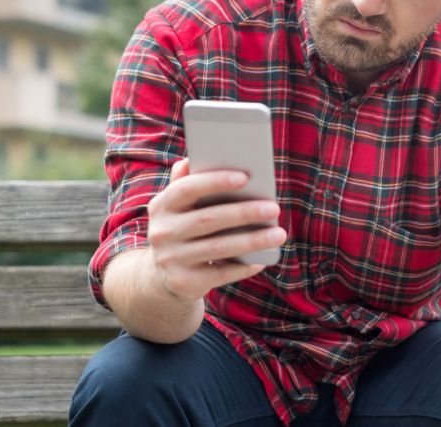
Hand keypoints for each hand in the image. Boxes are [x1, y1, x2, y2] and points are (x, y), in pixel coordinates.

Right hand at [145, 157, 286, 301]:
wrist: (161, 276)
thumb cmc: (182, 229)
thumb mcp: (177, 207)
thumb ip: (185, 183)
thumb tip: (190, 159)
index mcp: (162, 206)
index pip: (187, 188)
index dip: (215, 182)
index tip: (245, 177)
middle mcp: (162, 232)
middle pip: (209, 219)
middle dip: (244, 213)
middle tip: (274, 208)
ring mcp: (171, 259)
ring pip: (219, 248)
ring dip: (253, 240)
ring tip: (279, 234)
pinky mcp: (184, 282)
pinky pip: (221, 272)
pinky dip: (244, 266)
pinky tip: (263, 259)